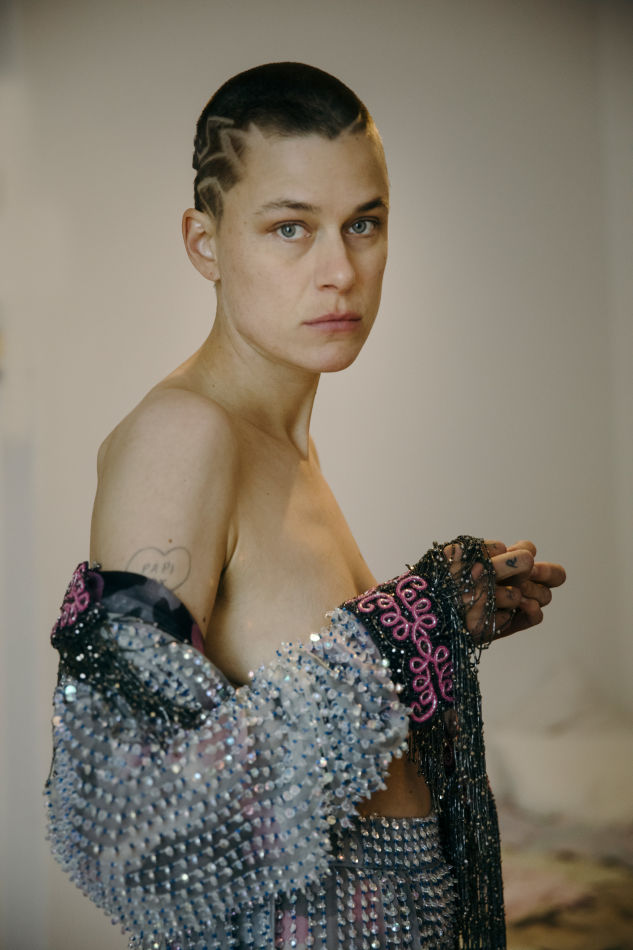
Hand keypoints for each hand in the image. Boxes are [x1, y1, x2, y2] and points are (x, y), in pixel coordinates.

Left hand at [444, 539, 565, 642]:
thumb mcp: (462, 560)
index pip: (529, 550)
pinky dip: (532, 610)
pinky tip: (523, 604)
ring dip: (533, 589)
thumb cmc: (447, 581)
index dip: (527, 551)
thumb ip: (488, 552)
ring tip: (517, 591)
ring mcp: (518, 601)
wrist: (435, 610)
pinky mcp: (514, 622)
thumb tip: (510, 550)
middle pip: (553, 574)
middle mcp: (517, 580)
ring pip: (544, 594)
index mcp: (504, 560)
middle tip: (530, 571)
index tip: (517, 553)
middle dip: (545, 571)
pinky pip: (535, 617)